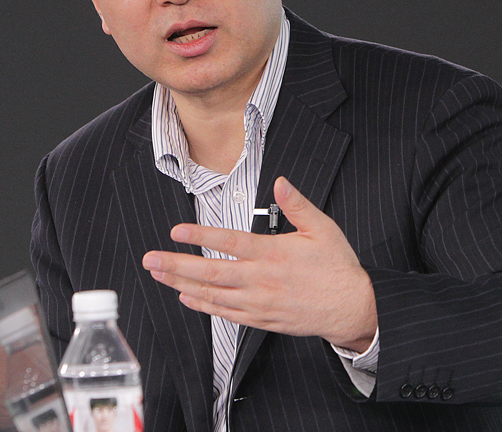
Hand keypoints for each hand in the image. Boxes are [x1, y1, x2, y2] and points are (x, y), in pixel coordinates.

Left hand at [142, 177, 377, 351]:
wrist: (350, 307)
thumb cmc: (337, 266)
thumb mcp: (322, 228)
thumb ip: (298, 205)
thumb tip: (280, 182)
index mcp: (273, 253)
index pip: (229, 242)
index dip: (200, 236)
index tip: (176, 231)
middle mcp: (261, 279)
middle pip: (210, 272)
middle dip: (176, 265)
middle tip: (151, 259)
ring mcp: (258, 302)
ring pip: (212, 295)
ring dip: (182, 284)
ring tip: (159, 275)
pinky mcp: (260, 319)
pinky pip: (224, 314)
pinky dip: (202, 306)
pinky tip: (187, 297)